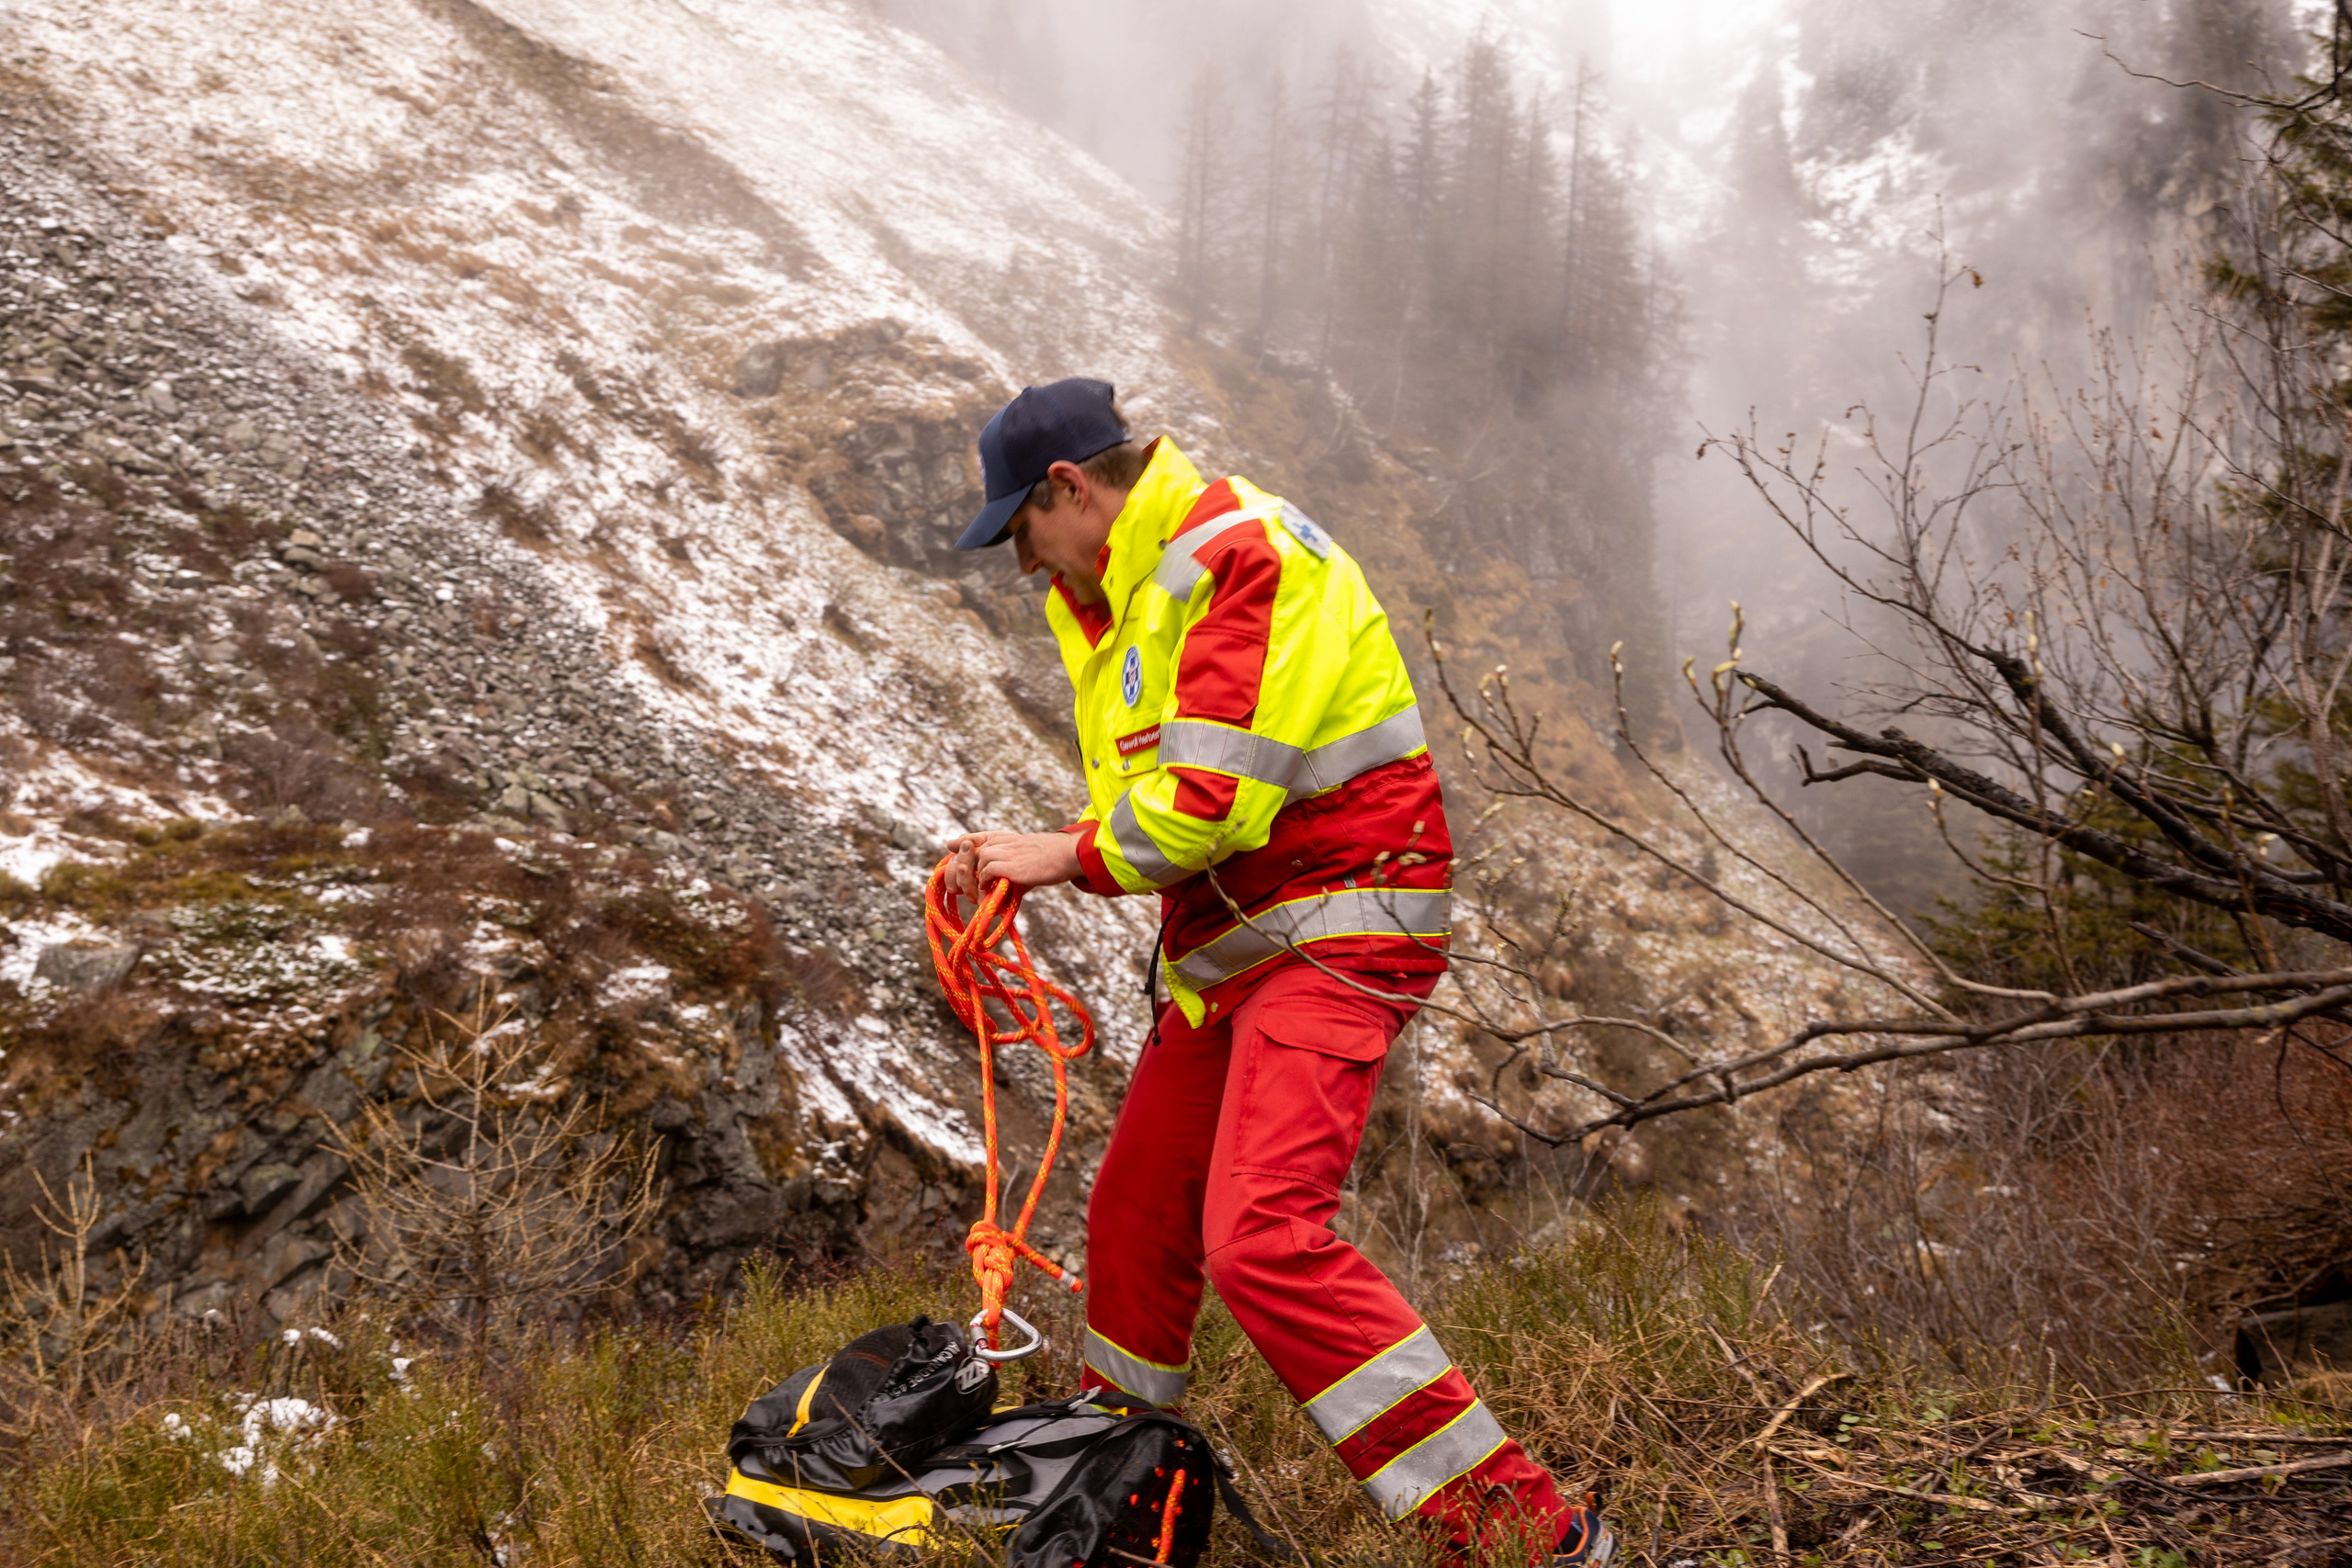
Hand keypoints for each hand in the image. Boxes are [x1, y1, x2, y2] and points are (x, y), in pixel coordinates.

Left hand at [947, 830, 1082, 899]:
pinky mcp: (1013, 864)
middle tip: (971, 887)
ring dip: (977, 876)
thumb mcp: (1024, 859)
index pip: (973, 840)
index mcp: (1005, 838)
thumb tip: (993, 902)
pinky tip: (990, 890)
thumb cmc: (1049, 861)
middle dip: (966, 869)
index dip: (962, 852)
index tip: (959, 866)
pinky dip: (986, 881)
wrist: (1068, 855)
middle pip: (971, 851)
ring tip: (982, 890)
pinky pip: (988, 869)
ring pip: (978, 859)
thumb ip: (1005, 872)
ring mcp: (1008, 851)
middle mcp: (1003, 841)